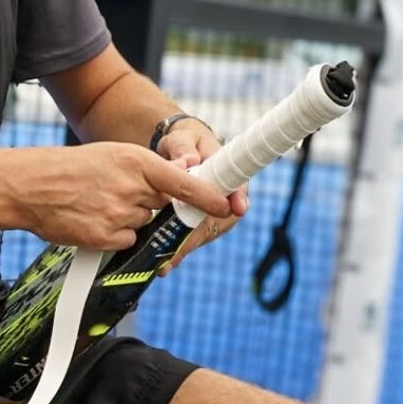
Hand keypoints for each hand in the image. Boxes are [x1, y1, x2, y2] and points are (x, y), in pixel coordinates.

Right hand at [6, 140, 234, 252]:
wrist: (29, 186)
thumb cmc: (70, 169)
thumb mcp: (111, 156)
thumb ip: (145, 171)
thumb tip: (175, 187)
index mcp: (136, 162)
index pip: (184, 183)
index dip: (208, 197)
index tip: (226, 205)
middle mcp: (132, 188)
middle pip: (162, 207)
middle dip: (149, 205)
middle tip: (118, 194)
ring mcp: (119, 214)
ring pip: (143, 225)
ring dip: (128, 220)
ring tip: (96, 204)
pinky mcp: (105, 237)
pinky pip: (126, 242)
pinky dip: (113, 236)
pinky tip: (92, 220)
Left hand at [153, 119, 247, 272]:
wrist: (177, 152)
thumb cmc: (183, 143)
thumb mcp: (181, 139)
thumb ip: (183, 148)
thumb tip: (188, 161)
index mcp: (228, 173)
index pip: (238, 188)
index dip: (238, 200)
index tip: (238, 208)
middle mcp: (225, 197)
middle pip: (220, 220)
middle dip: (199, 235)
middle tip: (182, 248)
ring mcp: (213, 213)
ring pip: (205, 234)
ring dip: (186, 247)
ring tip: (166, 262)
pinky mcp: (199, 223)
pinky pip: (192, 239)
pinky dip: (178, 250)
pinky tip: (164, 263)